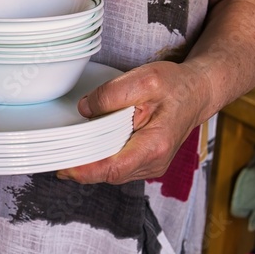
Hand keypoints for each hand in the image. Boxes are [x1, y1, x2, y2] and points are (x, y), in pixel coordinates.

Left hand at [56, 61, 209, 183]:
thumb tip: (85, 110)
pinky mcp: (146, 162)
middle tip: (56, 155)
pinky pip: (118, 167)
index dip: (85, 171)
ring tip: (69, 151)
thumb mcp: (143, 79)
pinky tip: (89, 148)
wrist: (197, 92)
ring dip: (90, 165)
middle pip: (108, 174)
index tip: (63, 166)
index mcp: (154, 145)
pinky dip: (101, 161)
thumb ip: (110, 94)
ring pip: (111, 173)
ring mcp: (150, 165)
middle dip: (81, 167)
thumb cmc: (175, 86)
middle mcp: (153, 162)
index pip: (112, 169)